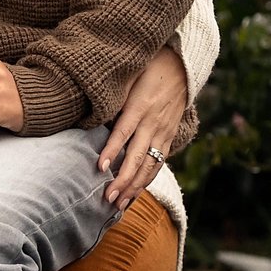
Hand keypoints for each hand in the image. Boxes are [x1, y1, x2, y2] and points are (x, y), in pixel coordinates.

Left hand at [98, 45, 188, 209]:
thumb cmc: (146, 69)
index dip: (112, 150)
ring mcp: (163, 132)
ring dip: (134, 186)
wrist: (181, 66)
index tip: (100, 167)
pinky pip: (158, 163)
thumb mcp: (128, 78)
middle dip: (123, 179)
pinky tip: (134, 194)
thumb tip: (89, 115)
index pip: (123, 132)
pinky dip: (146, 181)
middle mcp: (153, 123)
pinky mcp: (168, 137)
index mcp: (140, 106)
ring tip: (118, 204)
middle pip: (137, 156)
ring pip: (150, 165)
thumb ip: (113, 97)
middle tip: (107, 197)